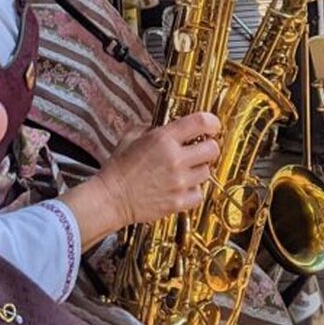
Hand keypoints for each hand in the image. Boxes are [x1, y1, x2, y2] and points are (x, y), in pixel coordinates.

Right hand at [98, 112, 220, 227]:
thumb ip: (151, 127)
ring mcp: (179, 182)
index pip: (202, 122)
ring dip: (199, 169)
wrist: (111, 198)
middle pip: (213, 149)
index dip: (212, 122)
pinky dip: (193, 191)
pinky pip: (199, 193)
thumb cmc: (118, 168)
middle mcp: (175, 159)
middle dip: (208, 147)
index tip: (212, 126)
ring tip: (185, 170)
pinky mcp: (179, 202)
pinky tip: (182, 187)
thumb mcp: (131, 137)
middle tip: (200, 149)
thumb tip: (166, 125)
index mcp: (164, 139)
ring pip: (207, 172)